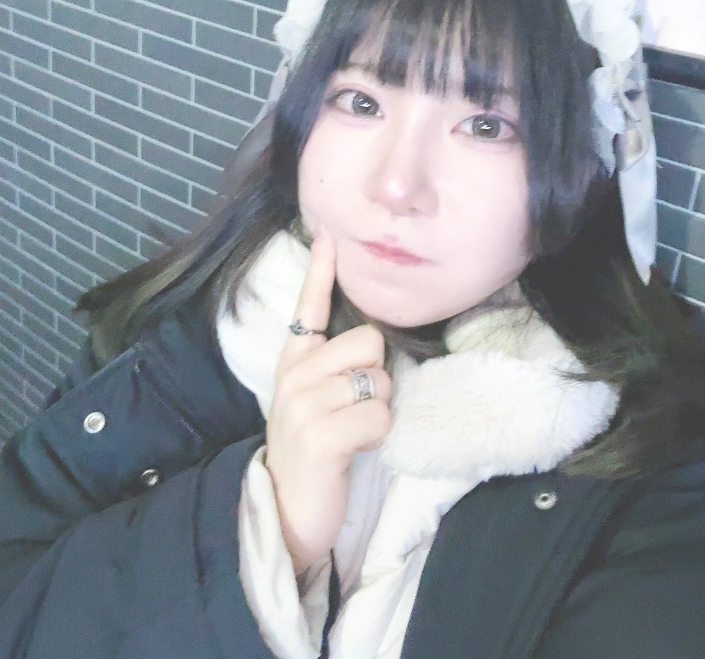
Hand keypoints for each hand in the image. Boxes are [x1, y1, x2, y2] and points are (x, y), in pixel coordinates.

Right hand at [265, 231, 391, 575]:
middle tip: (353, 408)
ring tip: (350, 432)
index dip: (321, 271)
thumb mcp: (312, 398)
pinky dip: (378, 435)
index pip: (308, 308)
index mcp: (292, 361)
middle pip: (368, 341)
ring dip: (377, 410)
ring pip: (379, 381)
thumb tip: (371, 337)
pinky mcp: (321, 436)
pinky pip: (379, 416)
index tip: (329, 235)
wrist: (287, 509)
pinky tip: (354, 450)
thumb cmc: (312, 448)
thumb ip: (330, 364)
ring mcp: (304, 404)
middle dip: (376, 375)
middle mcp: (294, 375)